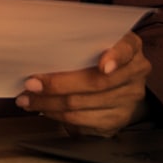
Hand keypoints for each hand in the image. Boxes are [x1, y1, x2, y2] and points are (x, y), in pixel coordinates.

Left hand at [16, 31, 151, 136]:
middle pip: (95, 83)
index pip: (126, 49)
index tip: (103, 66)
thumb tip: (39, 51)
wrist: (115, 80)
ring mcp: (129, 99)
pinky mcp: (117, 120)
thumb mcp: (93, 41)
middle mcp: (135, 73)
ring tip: (27, 99)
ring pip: (83, 104)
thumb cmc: (95, 54)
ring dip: (49, 103)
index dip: (115, 57)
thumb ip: (76, 44)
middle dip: (57, 84)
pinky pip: (82, 120)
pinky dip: (58, 115)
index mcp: (131, 46)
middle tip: (31, 84)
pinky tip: (44, 109)